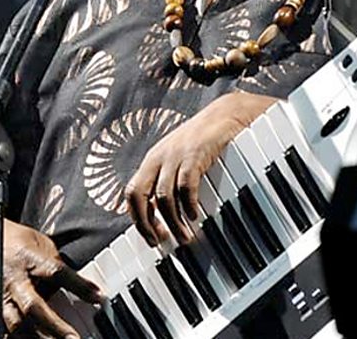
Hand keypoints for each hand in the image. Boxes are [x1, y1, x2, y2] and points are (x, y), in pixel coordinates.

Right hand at [0, 198, 103, 338]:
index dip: (78, 285)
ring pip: (17, 325)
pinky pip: (7, 330)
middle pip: (33, 306)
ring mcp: (0, 297)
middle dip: (54, 325)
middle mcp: (13, 279)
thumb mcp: (36, 240)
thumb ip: (54, 261)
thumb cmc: (6, 239)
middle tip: (73, 338)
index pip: (55, 272)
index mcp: (27, 257)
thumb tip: (74, 282)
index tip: (97, 297)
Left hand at [123, 91, 280, 245]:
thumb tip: (166, 215)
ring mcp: (174, 155)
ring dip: (172, 221)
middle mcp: (157, 158)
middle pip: (138, 195)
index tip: (152, 237)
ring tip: (185, 237)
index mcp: (151, 162)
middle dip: (146, 223)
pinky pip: (185, 185)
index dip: (137, 218)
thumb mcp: (179, 161)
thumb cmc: (203, 141)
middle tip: (160, 241)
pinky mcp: (194, 154)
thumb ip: (170, 182)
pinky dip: (188, 204)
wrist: (224, 114)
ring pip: (163, 196)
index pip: (132, 194)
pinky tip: (194, 215)